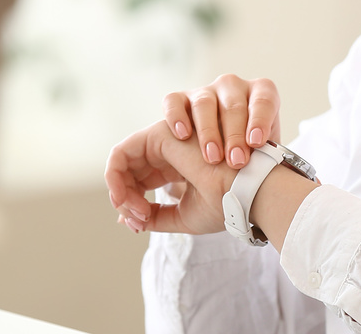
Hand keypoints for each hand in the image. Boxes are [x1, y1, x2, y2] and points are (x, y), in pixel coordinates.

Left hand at [105, 119, 237, 234]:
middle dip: (123, 201)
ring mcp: (164, 139)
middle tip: (137, 222)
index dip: (132, 206)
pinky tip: (125, 199)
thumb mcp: (183, 217)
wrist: (246, 192)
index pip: (139, 182)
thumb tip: (127, 220)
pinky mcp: (159, 134)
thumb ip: (155, 217)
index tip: (141, 226)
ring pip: (121, 164)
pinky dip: (114, 178)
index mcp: (177, 166)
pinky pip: (119, 154)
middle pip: (128, 173)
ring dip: (120, 192)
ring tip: (139, 212)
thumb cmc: (226, 203)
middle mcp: (169, 150)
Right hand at [164, 74, 280, 169]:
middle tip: (236, 161)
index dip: (260, 119)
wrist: (222, 156)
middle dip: (235, 135)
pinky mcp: (180, 99)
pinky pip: (174, 101)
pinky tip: (182, 135)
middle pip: (233, 105)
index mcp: (259, 93)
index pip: (264, 99)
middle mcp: (232, 87)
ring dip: (209, 132)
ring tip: (213, 158)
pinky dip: (177, 116)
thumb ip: (265, 154)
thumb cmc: (249, 152)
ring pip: (204, 104)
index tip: (256, 142)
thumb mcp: (262, 151)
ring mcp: (205, 91)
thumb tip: (264, 171)